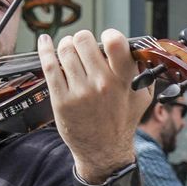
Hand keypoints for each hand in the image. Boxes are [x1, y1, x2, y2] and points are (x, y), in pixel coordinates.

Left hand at [38, 29, 150, 180]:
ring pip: (65, 51)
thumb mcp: (141, 97)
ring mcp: (80, 92)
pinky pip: (49, 66)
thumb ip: (142, 72)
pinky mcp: (62, 100)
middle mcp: (102, 84)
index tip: (105, 38)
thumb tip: (137, 50)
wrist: (104, 151)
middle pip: (84, 40)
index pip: (115, 42)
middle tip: (82, 46)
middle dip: (82, 39)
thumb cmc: (121, 122)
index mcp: (123, 80)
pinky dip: (45, 50)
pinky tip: (44, 43)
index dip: (108, 34)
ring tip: (68, 50)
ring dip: (65, 46)